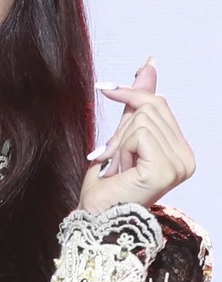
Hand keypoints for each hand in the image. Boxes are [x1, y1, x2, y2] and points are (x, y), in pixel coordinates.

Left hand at [78, 59, 194, 213]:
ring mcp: (180, 164)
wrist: (95, 215)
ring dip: (119, 142)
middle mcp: (186, 158)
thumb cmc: (106, 184)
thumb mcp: (121, 137)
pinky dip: (121, 149)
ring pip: (143, 120)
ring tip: (117, 167)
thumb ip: (135, 106)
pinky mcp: (166, 169)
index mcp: (180, 150)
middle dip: (121, 128)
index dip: (130, 93)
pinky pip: (140, 134)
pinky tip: (118, 170)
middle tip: (111, 156)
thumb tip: (148, 67)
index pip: (159, 104)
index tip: (104, 87)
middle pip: (151, 107)